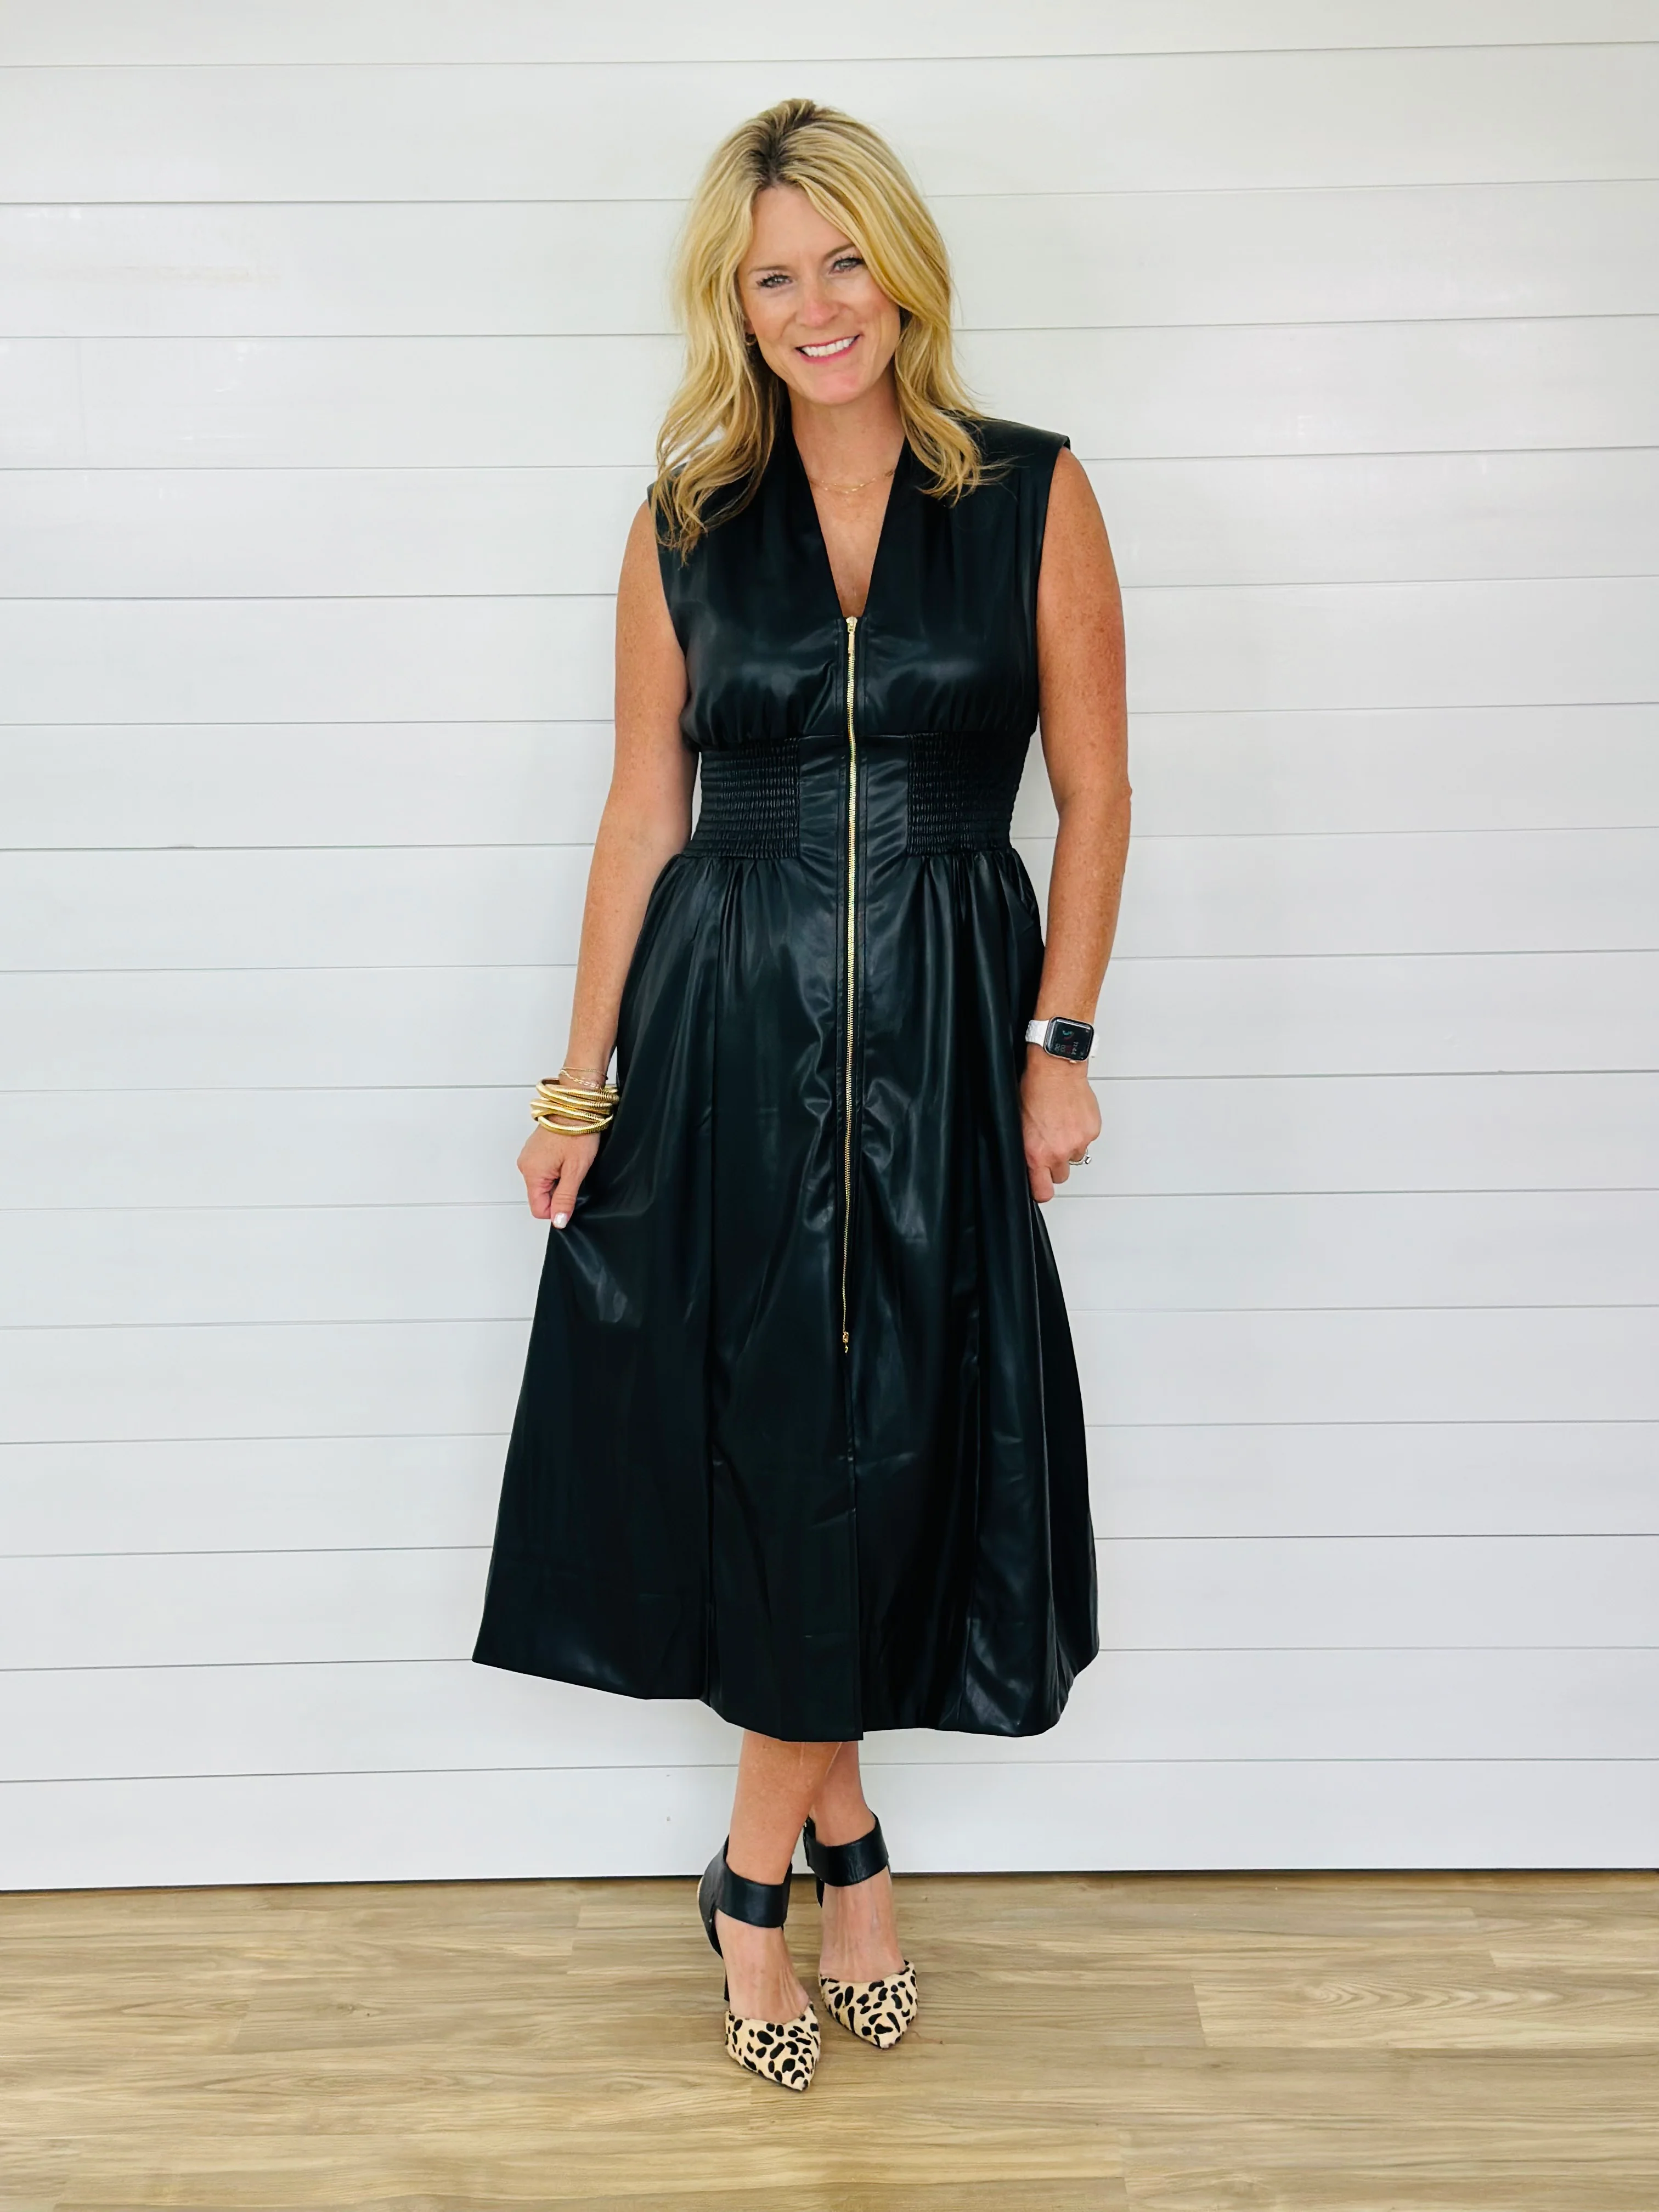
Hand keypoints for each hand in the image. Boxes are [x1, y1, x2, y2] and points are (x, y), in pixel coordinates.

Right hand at [518, 1123, 600, 1226]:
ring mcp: (528, 1156)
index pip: (538, 1209)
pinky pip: (544, 1169)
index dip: (557, 1208)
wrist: (576, 1106)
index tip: (571, 1194)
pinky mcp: (535, 1150)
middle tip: (573, 1172)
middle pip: (540, 1196)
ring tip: (570, 1161)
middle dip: (559, 1191)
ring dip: (558, 1178)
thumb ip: (565, 1198)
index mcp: (532, 1172)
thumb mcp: (575, 1170)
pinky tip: (566, 1155)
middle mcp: (525, 1165)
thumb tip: (558, 1221)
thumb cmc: (577, 1132)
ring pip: (543, 1183)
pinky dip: (556, 1168)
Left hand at [1020, 1051, 1100, 1202]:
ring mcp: (1078, 1142)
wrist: (1055, 1070)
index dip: (1041, 1189)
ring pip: (1075, 1157)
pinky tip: (1071, 1117)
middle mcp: (1058, 1152)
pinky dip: (1081, 1132)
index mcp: (1036, 1154)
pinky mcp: (1092, 1130)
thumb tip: (1028, 1161)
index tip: (1040, 1184)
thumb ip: (1025, 1148)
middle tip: (1050, 1147)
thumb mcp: (1017, 1123)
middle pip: (1061, 1176)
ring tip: (1060, 1127)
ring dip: (1069, 1147)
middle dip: (1055, 1166)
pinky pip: (1087, 1139)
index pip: (1043, 1192)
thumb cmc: (1034, 1090)